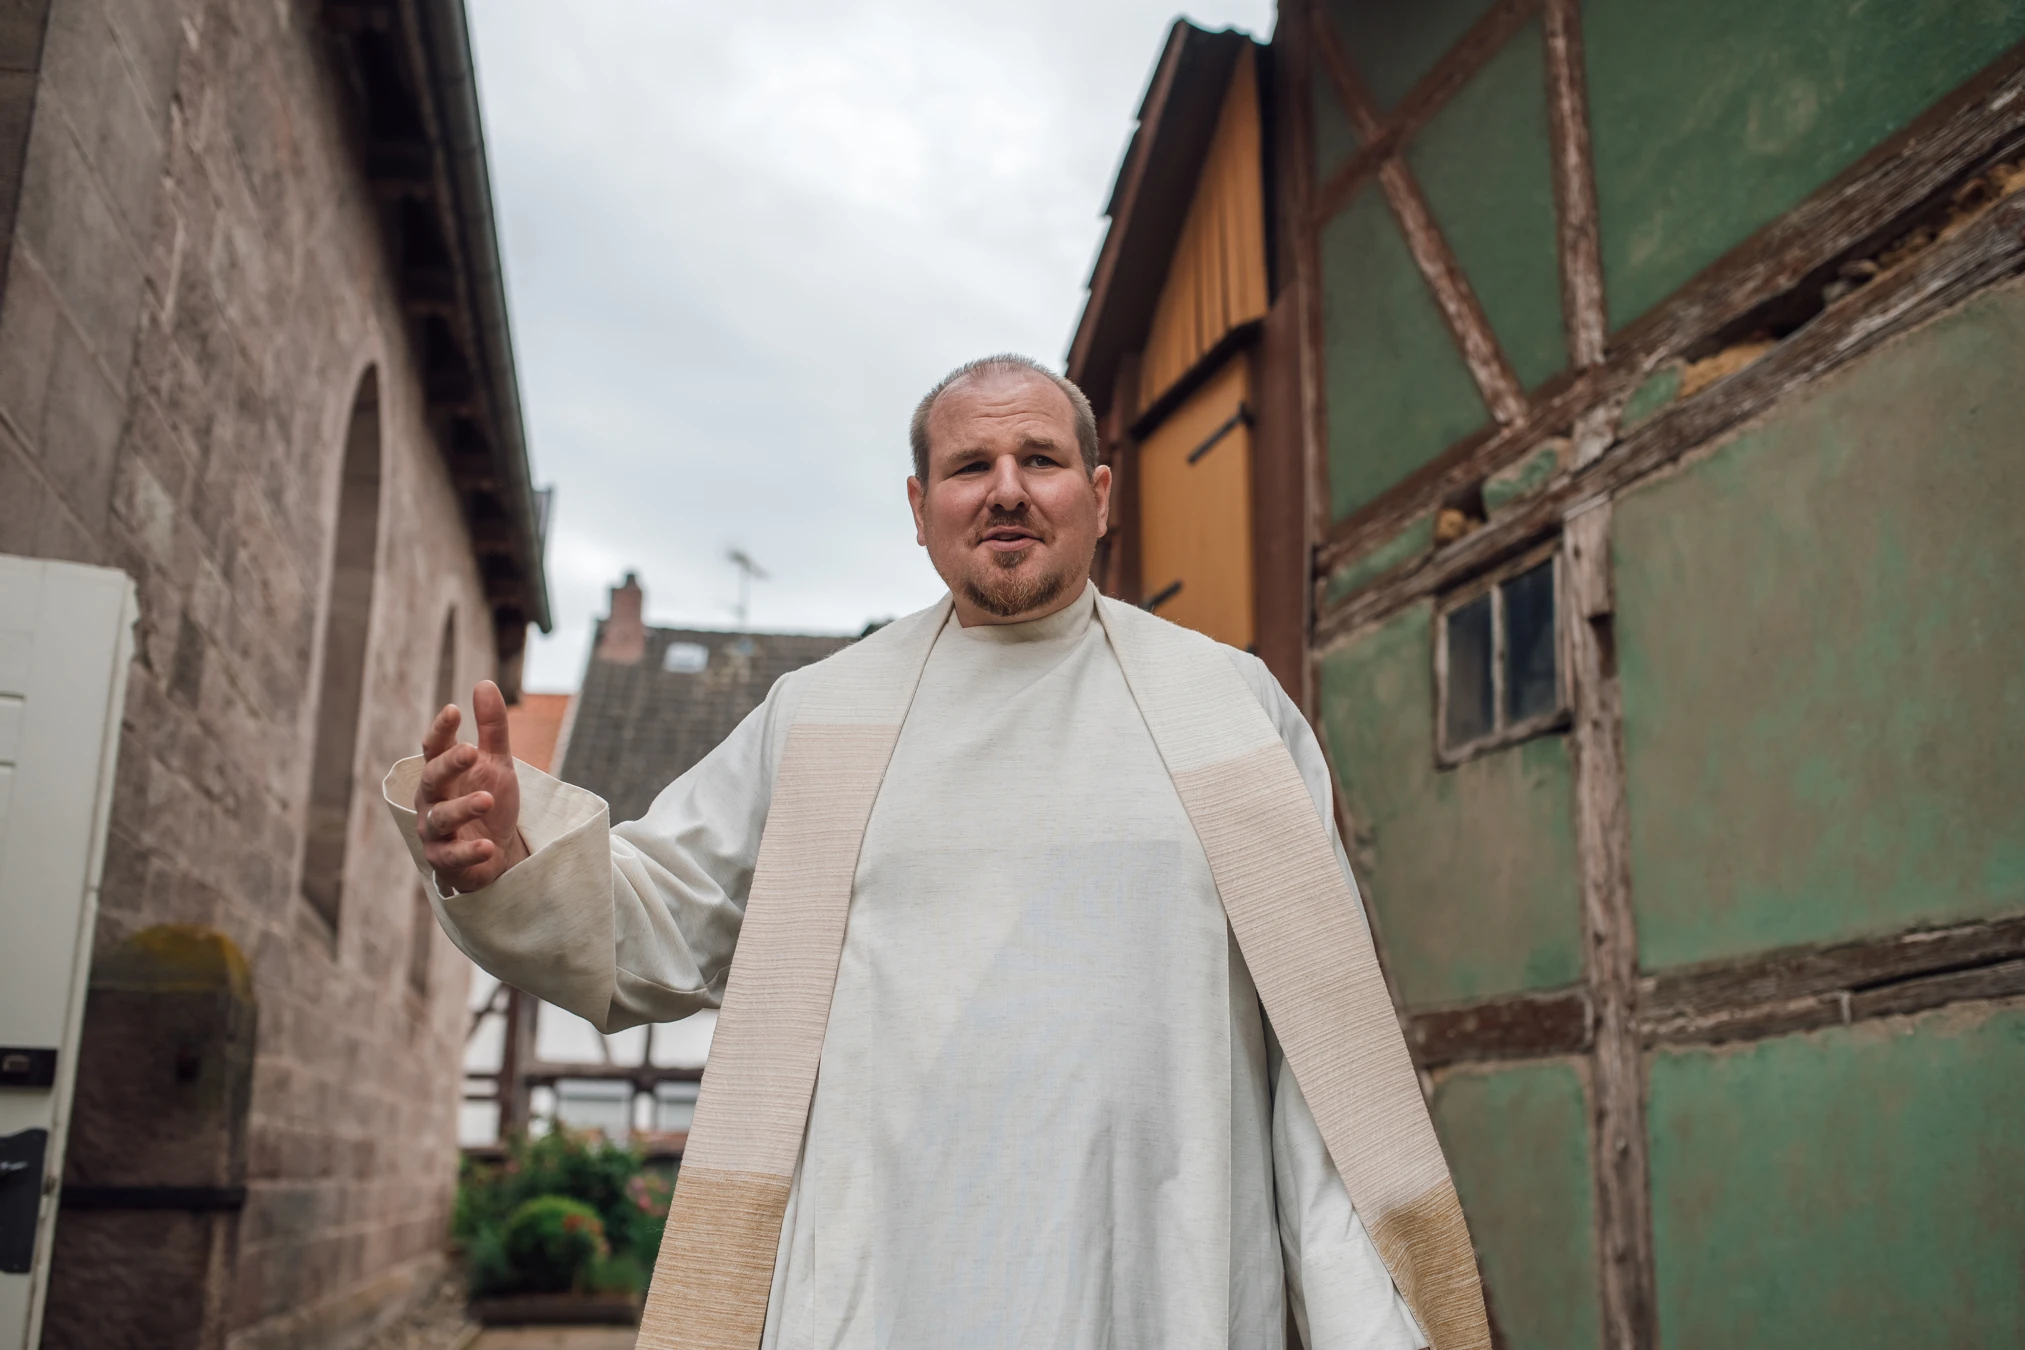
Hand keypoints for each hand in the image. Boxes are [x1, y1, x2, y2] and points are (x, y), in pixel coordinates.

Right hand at [414, 679, 527, 891]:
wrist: (497, 852)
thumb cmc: (488, 800)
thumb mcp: (497, 763)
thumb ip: (491, 728)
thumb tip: (484, 683)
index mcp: (442, 773)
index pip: (434, 748)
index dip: (441, 730)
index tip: (454, 710)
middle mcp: (431, 800)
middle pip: (432, 779)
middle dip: (449, 765)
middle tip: (472, 751)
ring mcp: (434, 831)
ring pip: (440, 818)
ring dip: (462, 808)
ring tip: (487, 800)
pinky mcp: (445, 860)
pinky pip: (452, 856)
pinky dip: (469, 851)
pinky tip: (489, 846)